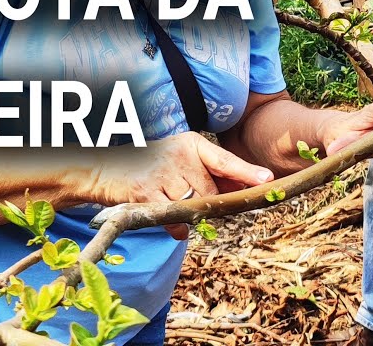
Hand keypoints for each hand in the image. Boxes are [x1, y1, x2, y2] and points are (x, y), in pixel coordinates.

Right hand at [90, 132, 273, 238]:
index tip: (267, 179)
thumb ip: (208, 171)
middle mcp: (178, 157)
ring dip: (191, 215)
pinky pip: (176, 223)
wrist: (105, 168)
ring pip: (195, 208)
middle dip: (208, 203)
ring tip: (172, 202)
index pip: (225, 161)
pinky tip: (166, 216)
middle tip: (191, 198)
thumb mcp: (179, 156)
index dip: (247, 172)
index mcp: (190, 144)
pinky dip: (178, 228)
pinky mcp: (147, 196)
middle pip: (211, 193)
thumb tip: (239, 191)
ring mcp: (162, 176)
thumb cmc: (149, 164)